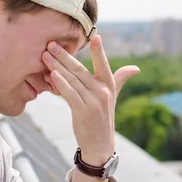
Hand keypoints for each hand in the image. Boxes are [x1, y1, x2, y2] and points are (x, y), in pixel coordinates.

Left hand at [42, 35, 139, 165]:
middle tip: (51, 44)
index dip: (99, 51)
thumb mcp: (112, 97)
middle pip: (81, 70)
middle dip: (64, 56)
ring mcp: (93, 102)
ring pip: (72, 80)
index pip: (103, 65)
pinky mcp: (83, 112)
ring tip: (45, 56)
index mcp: (109, 86)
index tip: (95, 36)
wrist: (100, 145)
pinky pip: (70, 94)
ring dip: (57, 66)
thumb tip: (135, 68)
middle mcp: (103, 92)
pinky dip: (61, 83)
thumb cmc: (103, 117)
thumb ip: (120, 79)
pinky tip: (52, 74)